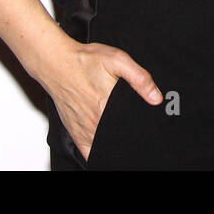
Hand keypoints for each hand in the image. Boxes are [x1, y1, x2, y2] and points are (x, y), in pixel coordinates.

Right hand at [42, 37, 162, 162]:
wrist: (56, 63)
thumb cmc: (85, 60)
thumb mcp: (118, 60)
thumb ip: (139, 78)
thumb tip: (156, 97)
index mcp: (108, 106)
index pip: (132, 127)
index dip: (142, 128)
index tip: (149, 127)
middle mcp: (96, 122)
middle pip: (120, 137)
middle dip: (131, 134)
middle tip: (135, 126)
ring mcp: (85, 130)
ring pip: (106, 147)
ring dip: (116, 144)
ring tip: (124, 135)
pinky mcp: (76, 133)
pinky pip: (89, 154)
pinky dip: (100, 154)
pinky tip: (108, 149)